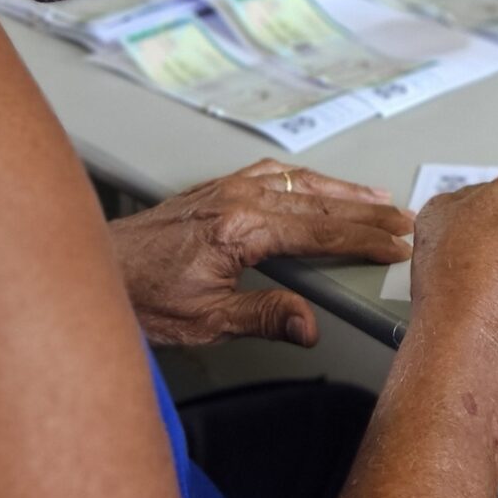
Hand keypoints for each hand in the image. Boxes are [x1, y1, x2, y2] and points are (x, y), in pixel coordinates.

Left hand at [106, 158, 412, 347]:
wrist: (94, 270)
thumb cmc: (141, 297)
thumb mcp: (206, 321)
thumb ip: (264, 317)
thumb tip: (309, 324)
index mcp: (240, 228)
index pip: (320, 230)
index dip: (364, 238)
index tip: (397, 244)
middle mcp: (236, 197)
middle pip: (317, 200)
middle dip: (365, 209)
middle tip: (402, 219)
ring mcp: (224, 187)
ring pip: (298, 180)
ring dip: (340, 188)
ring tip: (375, 197)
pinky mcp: (212, 189)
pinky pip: (271, 173)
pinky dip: (304, 177)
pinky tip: (313, 182)